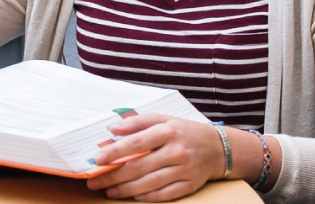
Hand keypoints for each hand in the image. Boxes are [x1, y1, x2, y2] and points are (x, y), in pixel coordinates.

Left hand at [88, 115, 224, 201]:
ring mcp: (184, 170)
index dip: (115, 152)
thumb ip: (138, 122)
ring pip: (150, 183)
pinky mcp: (190, 185)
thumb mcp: (164, 119)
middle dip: (114, 175)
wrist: (220, 148)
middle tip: (95, 181)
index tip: (98, 159)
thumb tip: (113, 129)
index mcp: (168, 131)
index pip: (136, 143)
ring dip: (126, 189)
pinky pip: (165, 194)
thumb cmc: (185, 132)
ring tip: (109, 191)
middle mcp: (177, 151)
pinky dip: (147, 197)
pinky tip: (133, 196)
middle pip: (139, 166)